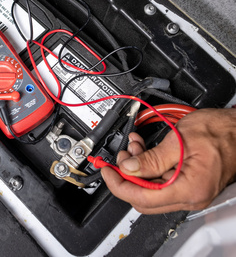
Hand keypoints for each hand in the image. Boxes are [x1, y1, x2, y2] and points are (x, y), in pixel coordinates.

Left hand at [101, 108, 235, 213]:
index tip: (107, 171)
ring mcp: (191, 191)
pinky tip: (144, 149)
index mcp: (190, 188)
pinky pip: (162, 181)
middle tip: (120, 157)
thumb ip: (152, 158)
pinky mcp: (189, 183)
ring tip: (134, 146)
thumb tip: (128, 168)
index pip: (143, 198)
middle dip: (127, 176)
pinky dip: (149, 166)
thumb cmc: (221, 131)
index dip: (119, 185)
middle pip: (144, 198)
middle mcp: (191, 196)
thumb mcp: (180, 140)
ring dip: (137, 168)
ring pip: (152, 189)